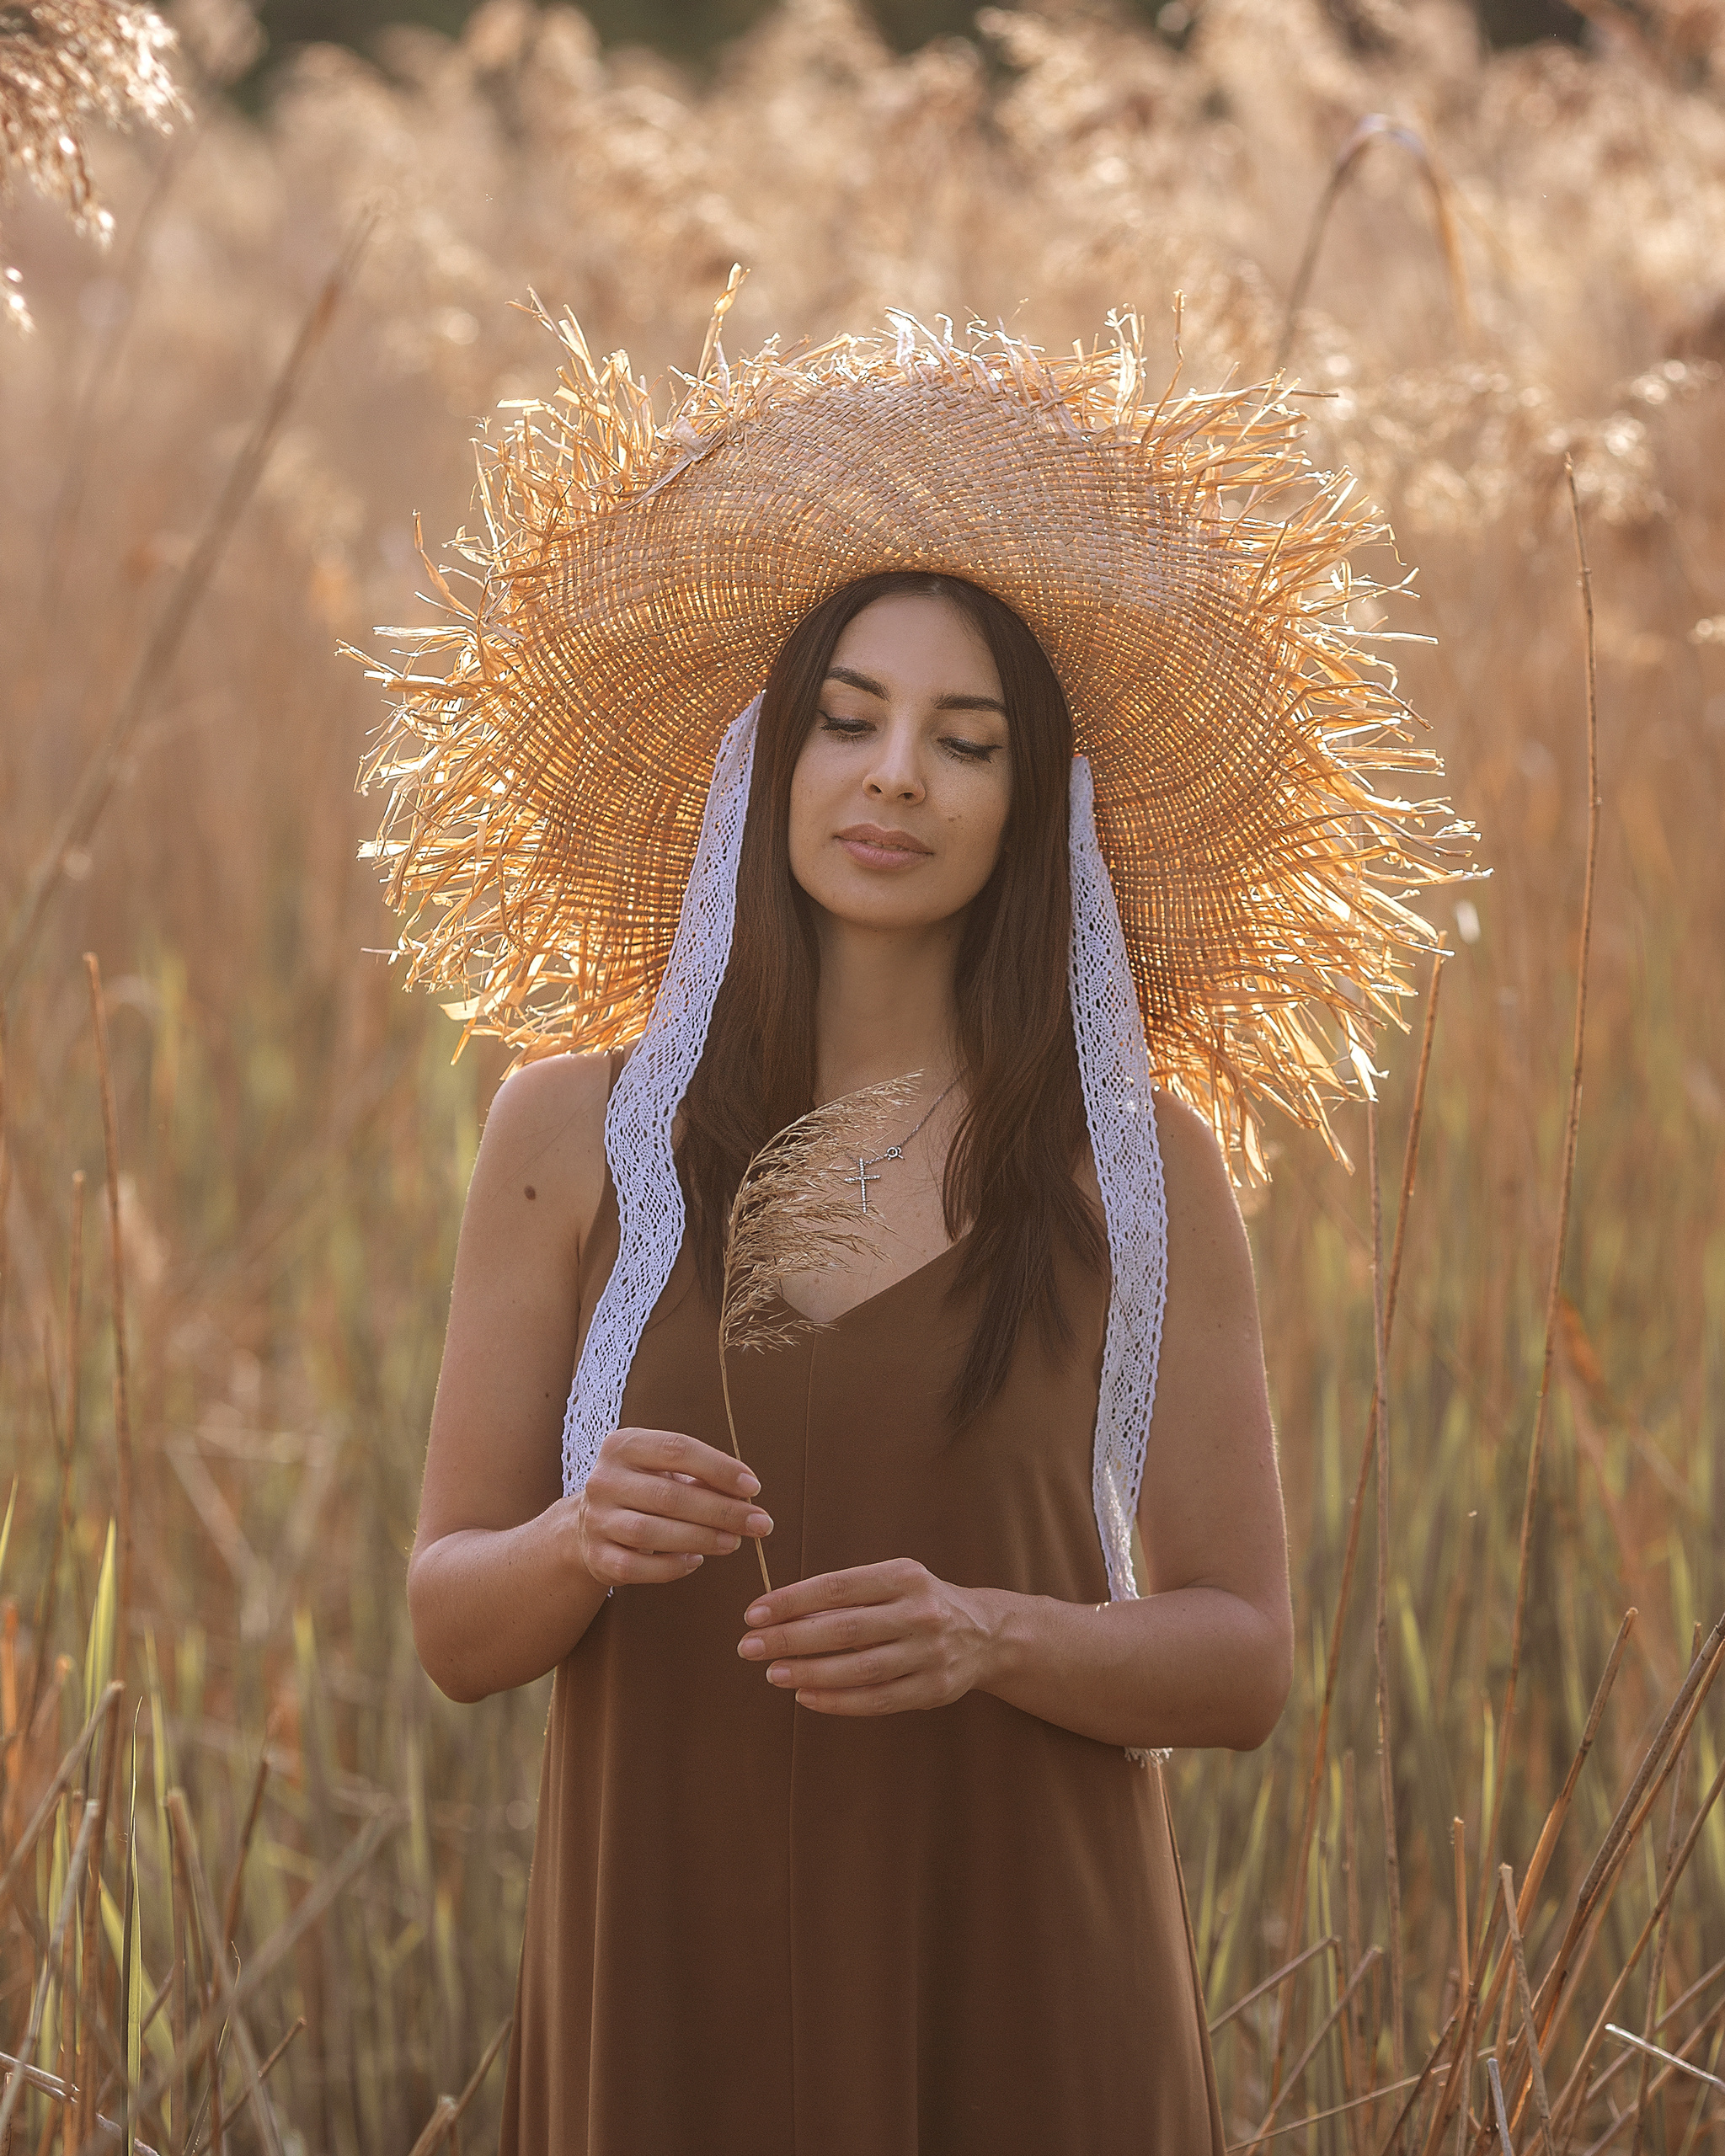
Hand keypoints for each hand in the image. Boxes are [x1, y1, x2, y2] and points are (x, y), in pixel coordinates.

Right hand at [574, 1426, 772, 1586]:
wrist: (589, 1524)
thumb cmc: (643, 1490)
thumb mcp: (665, 1470)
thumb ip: (701, 1476)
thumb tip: (746, 1496)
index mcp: (624, 1445)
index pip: (677, 1449)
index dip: (719, 1468)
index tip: (753, 1487)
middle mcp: (604, 1480)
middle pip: (669, 1495)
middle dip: (721, 1511)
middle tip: (759, 1524)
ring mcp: (596, 1520)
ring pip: (651, 1534)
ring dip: (701, 1539)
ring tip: (734, 1542)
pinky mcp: (597, 1557)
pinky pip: (637, 1568)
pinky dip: (671, 1567)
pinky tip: (696, 1561)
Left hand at [737, 1558, 995, 1714]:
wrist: (987, 1634)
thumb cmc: (921, 1602)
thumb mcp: (893, 1581)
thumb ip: (847, 1594)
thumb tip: (780, 1611)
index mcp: (904, 1576)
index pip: (836, 1586)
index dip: (791, 1601)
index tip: (754, 1613)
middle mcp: (920, 1612)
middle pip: (844, 1628)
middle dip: (789, 1639)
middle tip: (748, 1647)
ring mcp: (929, 1654)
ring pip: (858, 1669)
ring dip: (809, 1672)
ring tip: (773, 1673)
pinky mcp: (932, 1690)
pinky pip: (876, 1700)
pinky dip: (837, 1701)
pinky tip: (806, 1696)